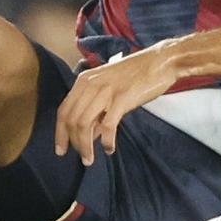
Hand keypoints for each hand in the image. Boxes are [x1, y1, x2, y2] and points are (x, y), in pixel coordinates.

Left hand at [54, 44, 179, 163]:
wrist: (160, 61)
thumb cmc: (136, 76)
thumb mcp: (109, 89)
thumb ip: (97, 110)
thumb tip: (89, 135)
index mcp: (84, 81)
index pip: (63, 110)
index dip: (60, 133)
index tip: (61, 150)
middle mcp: (91, 84)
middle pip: (71, 119)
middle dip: (72, 143)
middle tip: (81, 159)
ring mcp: (106, 91)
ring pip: (84, 124)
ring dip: (85, 146)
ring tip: (90, 159)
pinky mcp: (122, 98)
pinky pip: (107, 125)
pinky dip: (106, 141)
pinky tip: (109, 149)